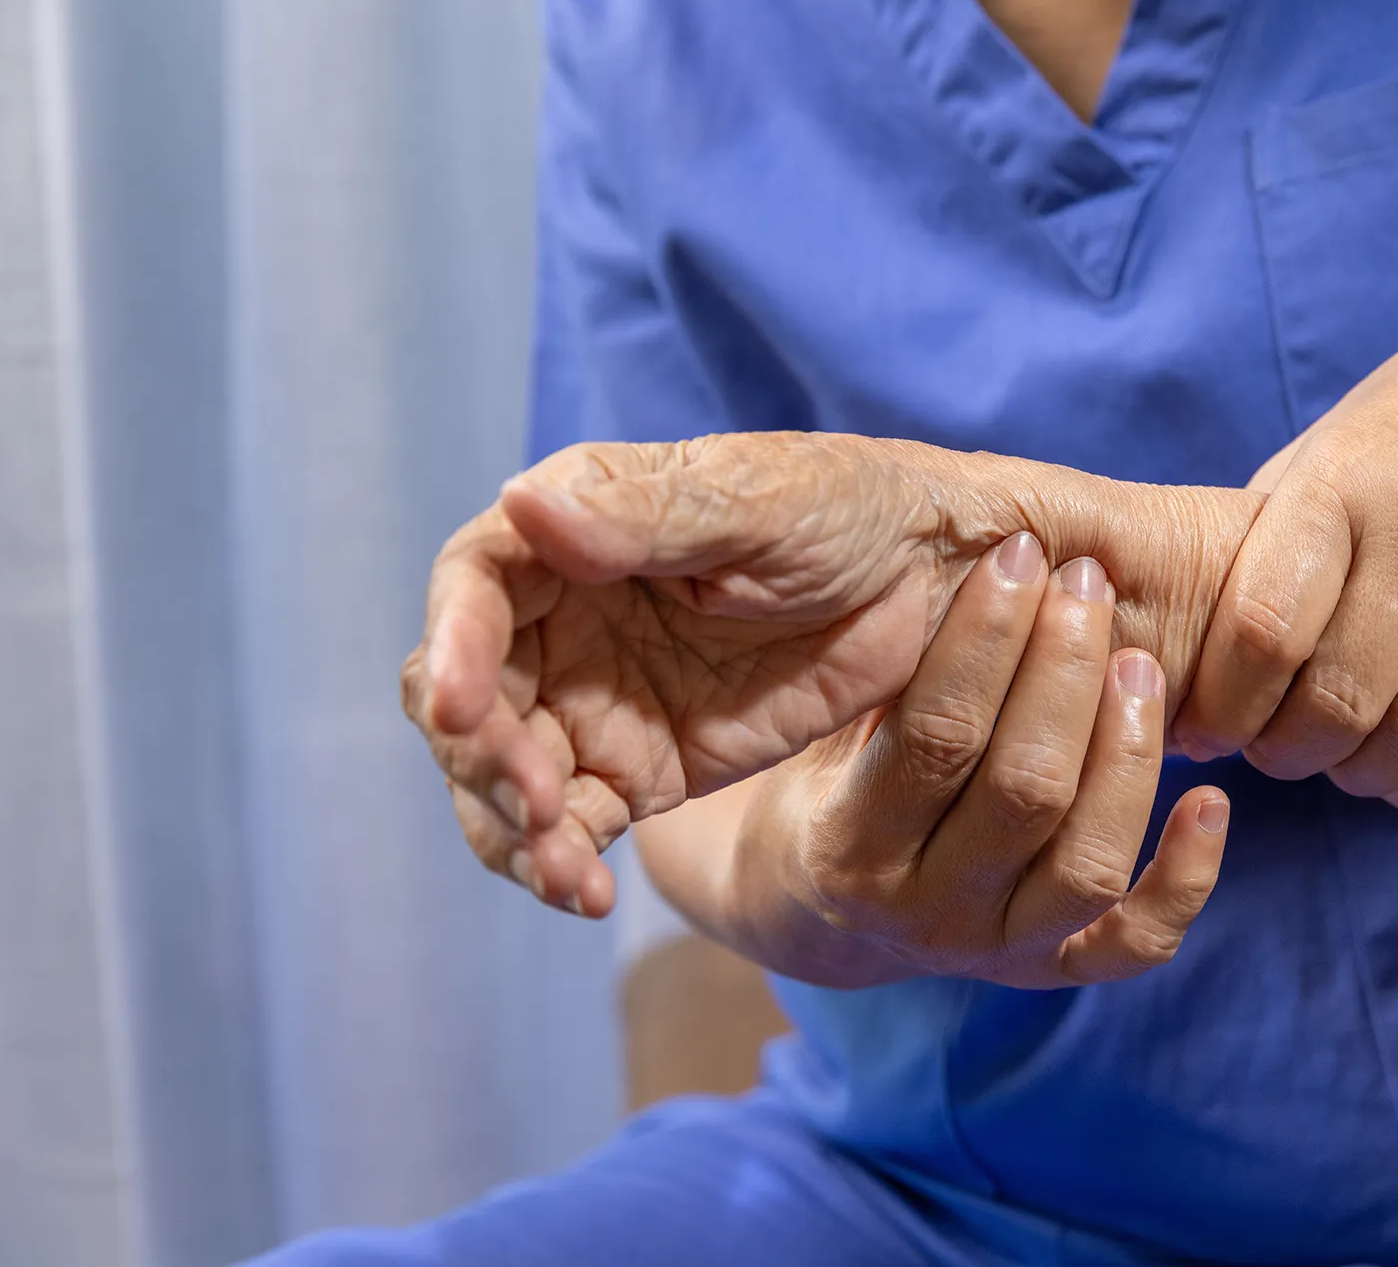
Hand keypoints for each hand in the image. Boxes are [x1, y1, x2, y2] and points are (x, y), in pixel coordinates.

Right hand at [402, 432, 1258, 915]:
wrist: (946, 591)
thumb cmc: (855, 512)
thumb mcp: (766, 503)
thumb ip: (649, 513)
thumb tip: (524, 505)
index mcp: (577, 529)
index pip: (473, 587)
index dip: (451, 644)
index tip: (460, 706)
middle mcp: (561, 616)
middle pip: (466, 697)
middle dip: (483, 758)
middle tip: (539, 804)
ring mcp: (590, 699)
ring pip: (501, 774)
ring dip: (514, 828)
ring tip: (567, 872)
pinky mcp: (634, 769)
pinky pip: (567, 826)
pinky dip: (560, 861)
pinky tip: (586, 893)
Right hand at [696, 537, 1228, 988]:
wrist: (820, 903)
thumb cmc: (833, 772)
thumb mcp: (828, 722)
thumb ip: (885, 665)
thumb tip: (963, 548)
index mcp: (852, 848)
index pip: (936, 738)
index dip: (987, 639)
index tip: (1022, 553)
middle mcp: (927, 913)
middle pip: (1024, 794)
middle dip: (1066, 674)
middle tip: (1089, 585)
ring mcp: (998, 949)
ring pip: (1089, 864)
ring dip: (1127, 754)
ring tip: (1142, 664)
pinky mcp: (1056, 967)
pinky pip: (1138, 941)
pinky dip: (1186, 876)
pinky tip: (1213, 796)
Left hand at [1174, 279, 1397, 794]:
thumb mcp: (1328, 449)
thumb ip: (1263, 543)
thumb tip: (1176, 657)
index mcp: (1342, 478)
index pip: (1263, 631)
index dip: (1225, 707)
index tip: (1209, 732)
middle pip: (1341, 696)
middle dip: (1293, 754)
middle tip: (1280, 759)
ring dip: (1371, 771)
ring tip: (1349, 765)